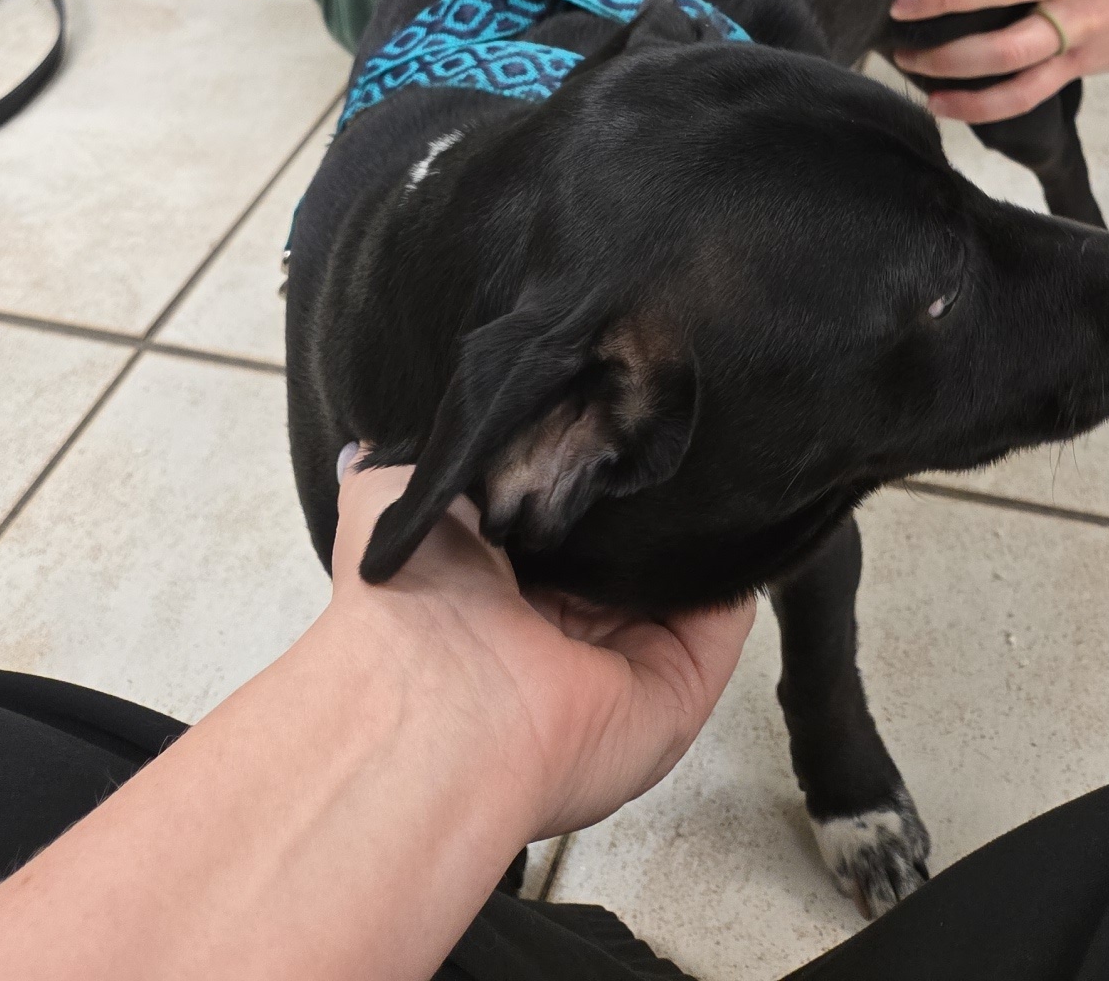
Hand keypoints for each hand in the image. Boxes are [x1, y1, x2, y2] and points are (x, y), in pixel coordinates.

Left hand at [332, 454, 754, 841]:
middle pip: (625, 548)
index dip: (579, 467)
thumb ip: (413, 463)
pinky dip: (738, 565)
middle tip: (668, 413)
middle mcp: (560, 628)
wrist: (436, 704)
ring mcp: (625, 661)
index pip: (556, 518)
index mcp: (496, 588)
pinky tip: (739, 498)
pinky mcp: (678, 690)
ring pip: (680, 578)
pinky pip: (724, 619)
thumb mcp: (387, 500)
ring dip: (698, 521)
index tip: (608, 402)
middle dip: (646, 488)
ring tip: (716, 443)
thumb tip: (369, 443)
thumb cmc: (407, 598)